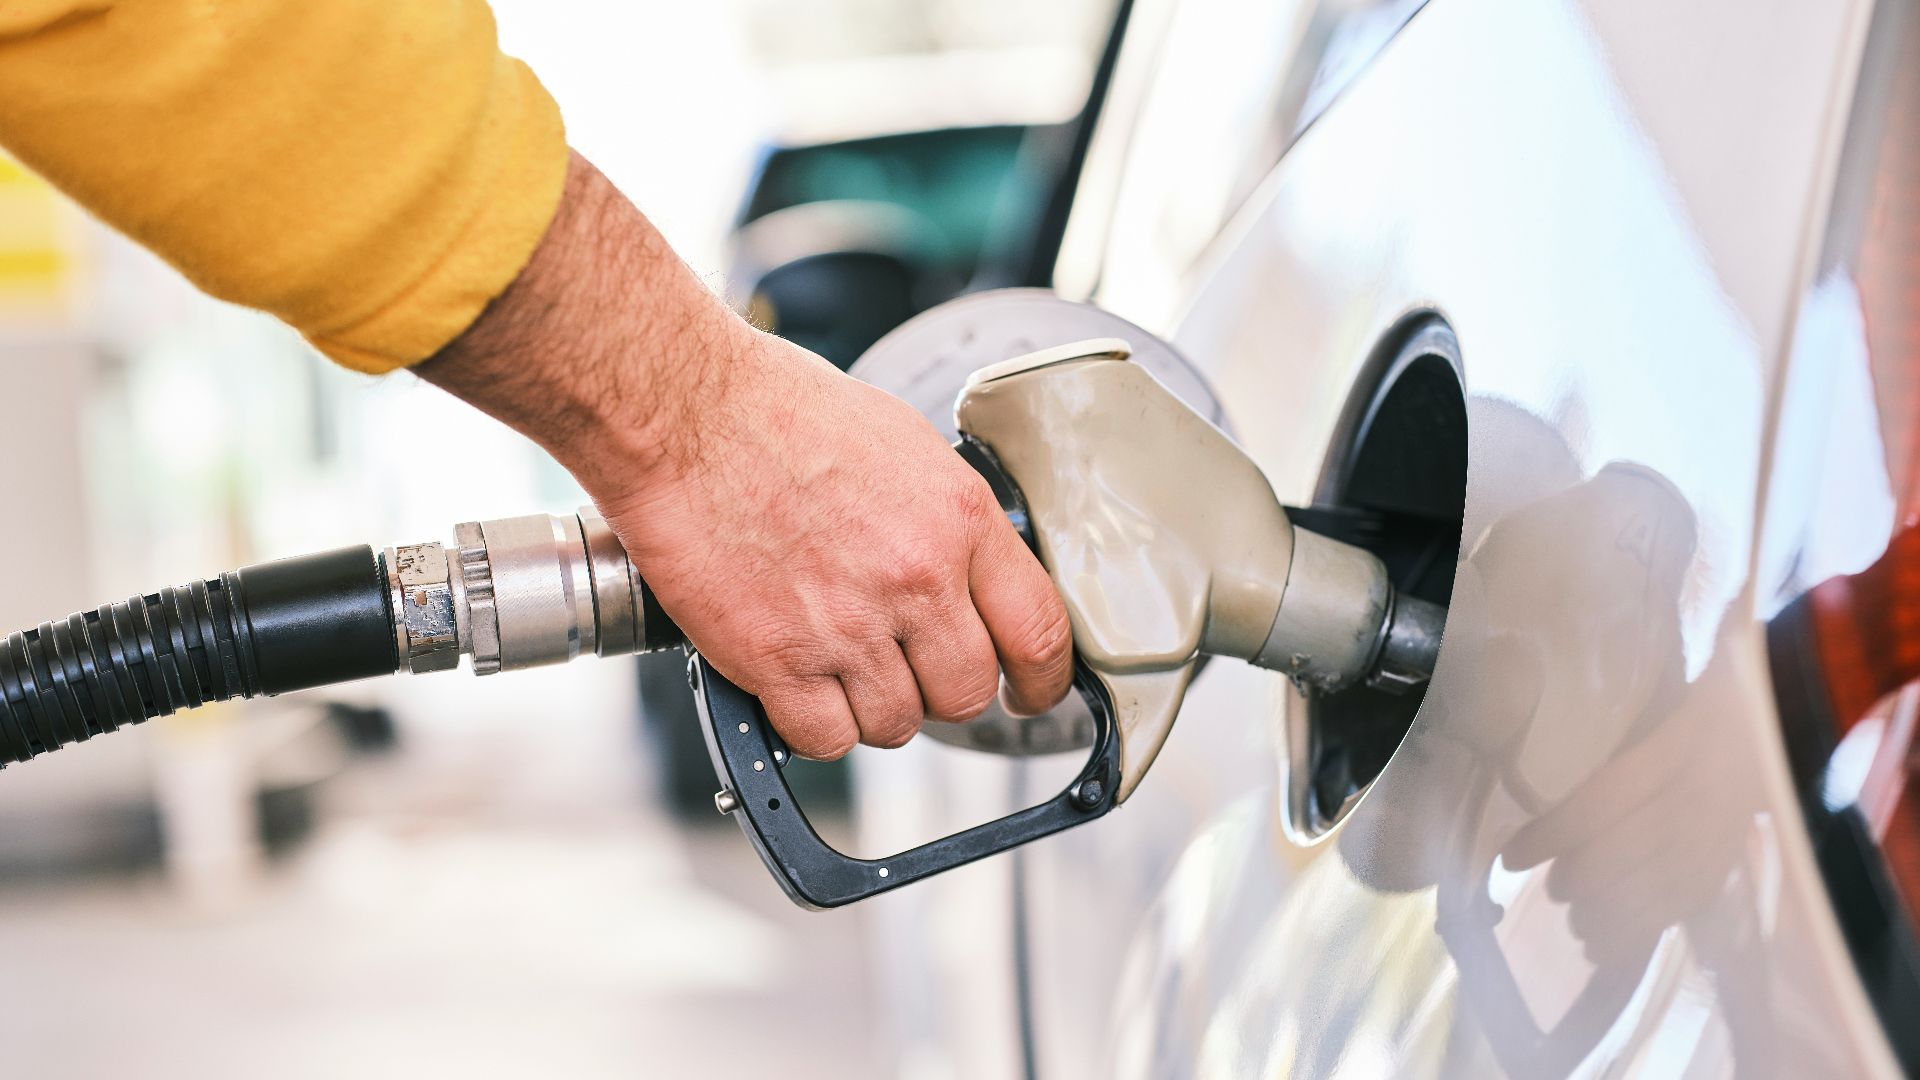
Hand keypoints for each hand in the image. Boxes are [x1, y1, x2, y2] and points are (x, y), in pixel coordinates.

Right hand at [417, 151, 1073, 756]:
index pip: (1040, 632)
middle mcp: (917, 578)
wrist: (683, 411)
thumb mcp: (902, 444)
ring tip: (833, 662)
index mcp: (959, 519)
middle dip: (938, 690)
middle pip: (967, 693)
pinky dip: (810, 725)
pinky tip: (793, 683)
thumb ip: (944, 520)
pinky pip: (824, 739)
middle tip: (904, 667)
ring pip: (896, 724)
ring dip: (870, 707)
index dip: (1042, 681)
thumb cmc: (776, 409)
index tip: (1028, 694)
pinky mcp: (778, 660)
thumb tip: (964, 572)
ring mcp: (849, 625)